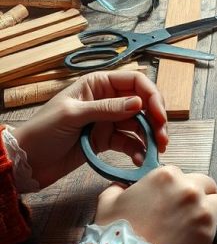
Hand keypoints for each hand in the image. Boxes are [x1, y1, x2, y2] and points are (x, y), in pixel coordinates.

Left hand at [13, 70, 167, 188]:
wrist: (26, 161)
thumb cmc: (43, 131)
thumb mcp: (73, 115)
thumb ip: (107, 108)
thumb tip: (138, 102)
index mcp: (98, 83)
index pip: (135, 82)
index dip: (151, 96)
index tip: (159, 116)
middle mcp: (106, 99)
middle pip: (142, 103)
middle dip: (155, 119)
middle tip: (162, 138)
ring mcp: (107, 120)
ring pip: (138, 124)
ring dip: (150, 136)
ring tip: (155, 151)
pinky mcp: (105, 140)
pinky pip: (128, 142)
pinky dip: (137, 150)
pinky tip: (139, 160)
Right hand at [95, 166, 216, 243]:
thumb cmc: (115, 236)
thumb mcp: (108, 203)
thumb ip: (118, 190)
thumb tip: (122, 188)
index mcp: (165, 175)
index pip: (181, 177)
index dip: (177, 194)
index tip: (171, 211)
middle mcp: (187, 187)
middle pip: (206, 186)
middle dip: (201, 201)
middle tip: (189, 222)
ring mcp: (201, 208)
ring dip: (214, 219)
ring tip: (203, 239)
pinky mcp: (209, 232)